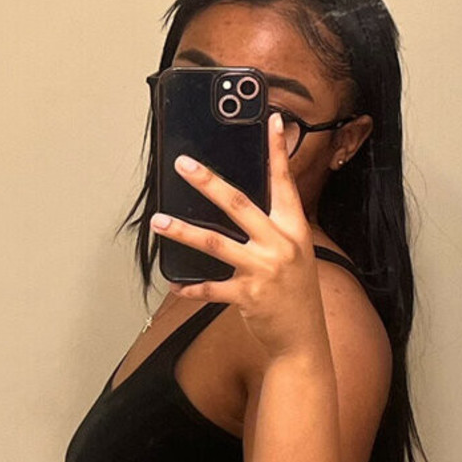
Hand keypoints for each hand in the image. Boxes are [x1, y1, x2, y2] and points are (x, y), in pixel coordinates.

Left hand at [150, 112, 327, 362]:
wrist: (304, 339)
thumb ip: (273, 229)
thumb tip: (239, 206)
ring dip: (182, 231)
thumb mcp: (295, 254)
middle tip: (184, 165)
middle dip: (209, 182)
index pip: (284, 183)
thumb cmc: (295, 293)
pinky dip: (190, 287)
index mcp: (293, 230)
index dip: (278, 152)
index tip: (273, 122)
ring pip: (215, 243)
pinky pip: (210, 288)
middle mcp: (279, 245)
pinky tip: (174, 284)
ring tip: (158, 221)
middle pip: (239, 204)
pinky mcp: (248, 296)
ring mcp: (263, 270)